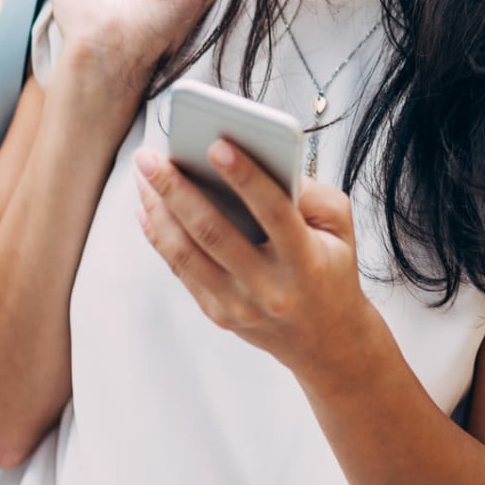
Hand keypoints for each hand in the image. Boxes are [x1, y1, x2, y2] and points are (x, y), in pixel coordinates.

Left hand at [131, 143, 386, 372]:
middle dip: (177, 190)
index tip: (217, 144)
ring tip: (144, 173)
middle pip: (213, 232)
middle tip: (152, 156)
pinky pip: (180, 269)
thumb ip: (309, 192)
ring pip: (185, 252)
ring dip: (158, 209)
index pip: (273, 212)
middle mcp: (269, 288)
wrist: (326, 340)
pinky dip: (159, 234)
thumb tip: (256, 160)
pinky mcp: (217, 313)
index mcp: (306, 262)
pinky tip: (147, 207)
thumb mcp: (340, 227)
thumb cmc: (333, 268)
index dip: (245, 177)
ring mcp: (238, 305)